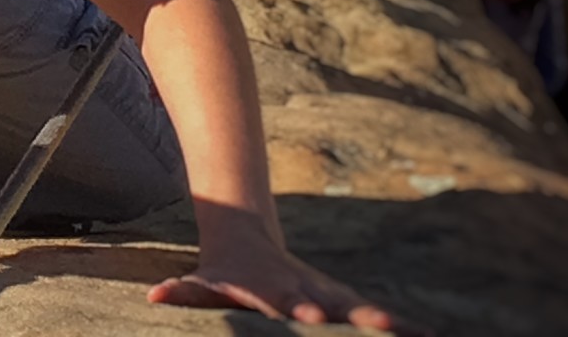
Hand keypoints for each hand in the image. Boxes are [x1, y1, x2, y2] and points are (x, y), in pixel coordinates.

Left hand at [149, 235, 427, 334]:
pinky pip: (376, 316)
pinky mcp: (343, 300)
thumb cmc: (223, 275)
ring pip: (361, 308)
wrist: (247, 239)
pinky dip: (401, 326)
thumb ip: (185, 291)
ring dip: (386, 321)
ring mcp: (329, 293)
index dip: (298, 307)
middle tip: (377, 322)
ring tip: (413, 332)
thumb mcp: (204, 284)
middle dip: (352, 313)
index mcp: (274, 291)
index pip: (287, 301)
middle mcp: (306, 290)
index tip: (311, 313)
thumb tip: (154, 295)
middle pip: (333, 302)